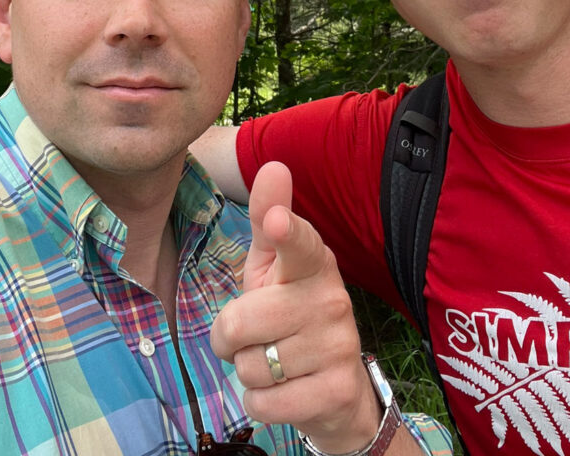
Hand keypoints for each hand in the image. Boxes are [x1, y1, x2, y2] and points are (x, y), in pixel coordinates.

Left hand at [211, 162, 381, 451]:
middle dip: (230, 340)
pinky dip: (260, 404)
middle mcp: (331, 300)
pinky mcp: (336, 391)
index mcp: (313, 263)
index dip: (284, 231)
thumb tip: (273, 165)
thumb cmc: (289, 312)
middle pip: (239, 323)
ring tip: (275, 363)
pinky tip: (284, 391)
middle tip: (254, 337)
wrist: (337, 390)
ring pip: (249, 367)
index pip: (299, 243)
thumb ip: (265, 219)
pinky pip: (263, 403)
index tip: (274, 219)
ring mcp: (338, 346)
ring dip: (248, 373)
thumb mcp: (272, 265)